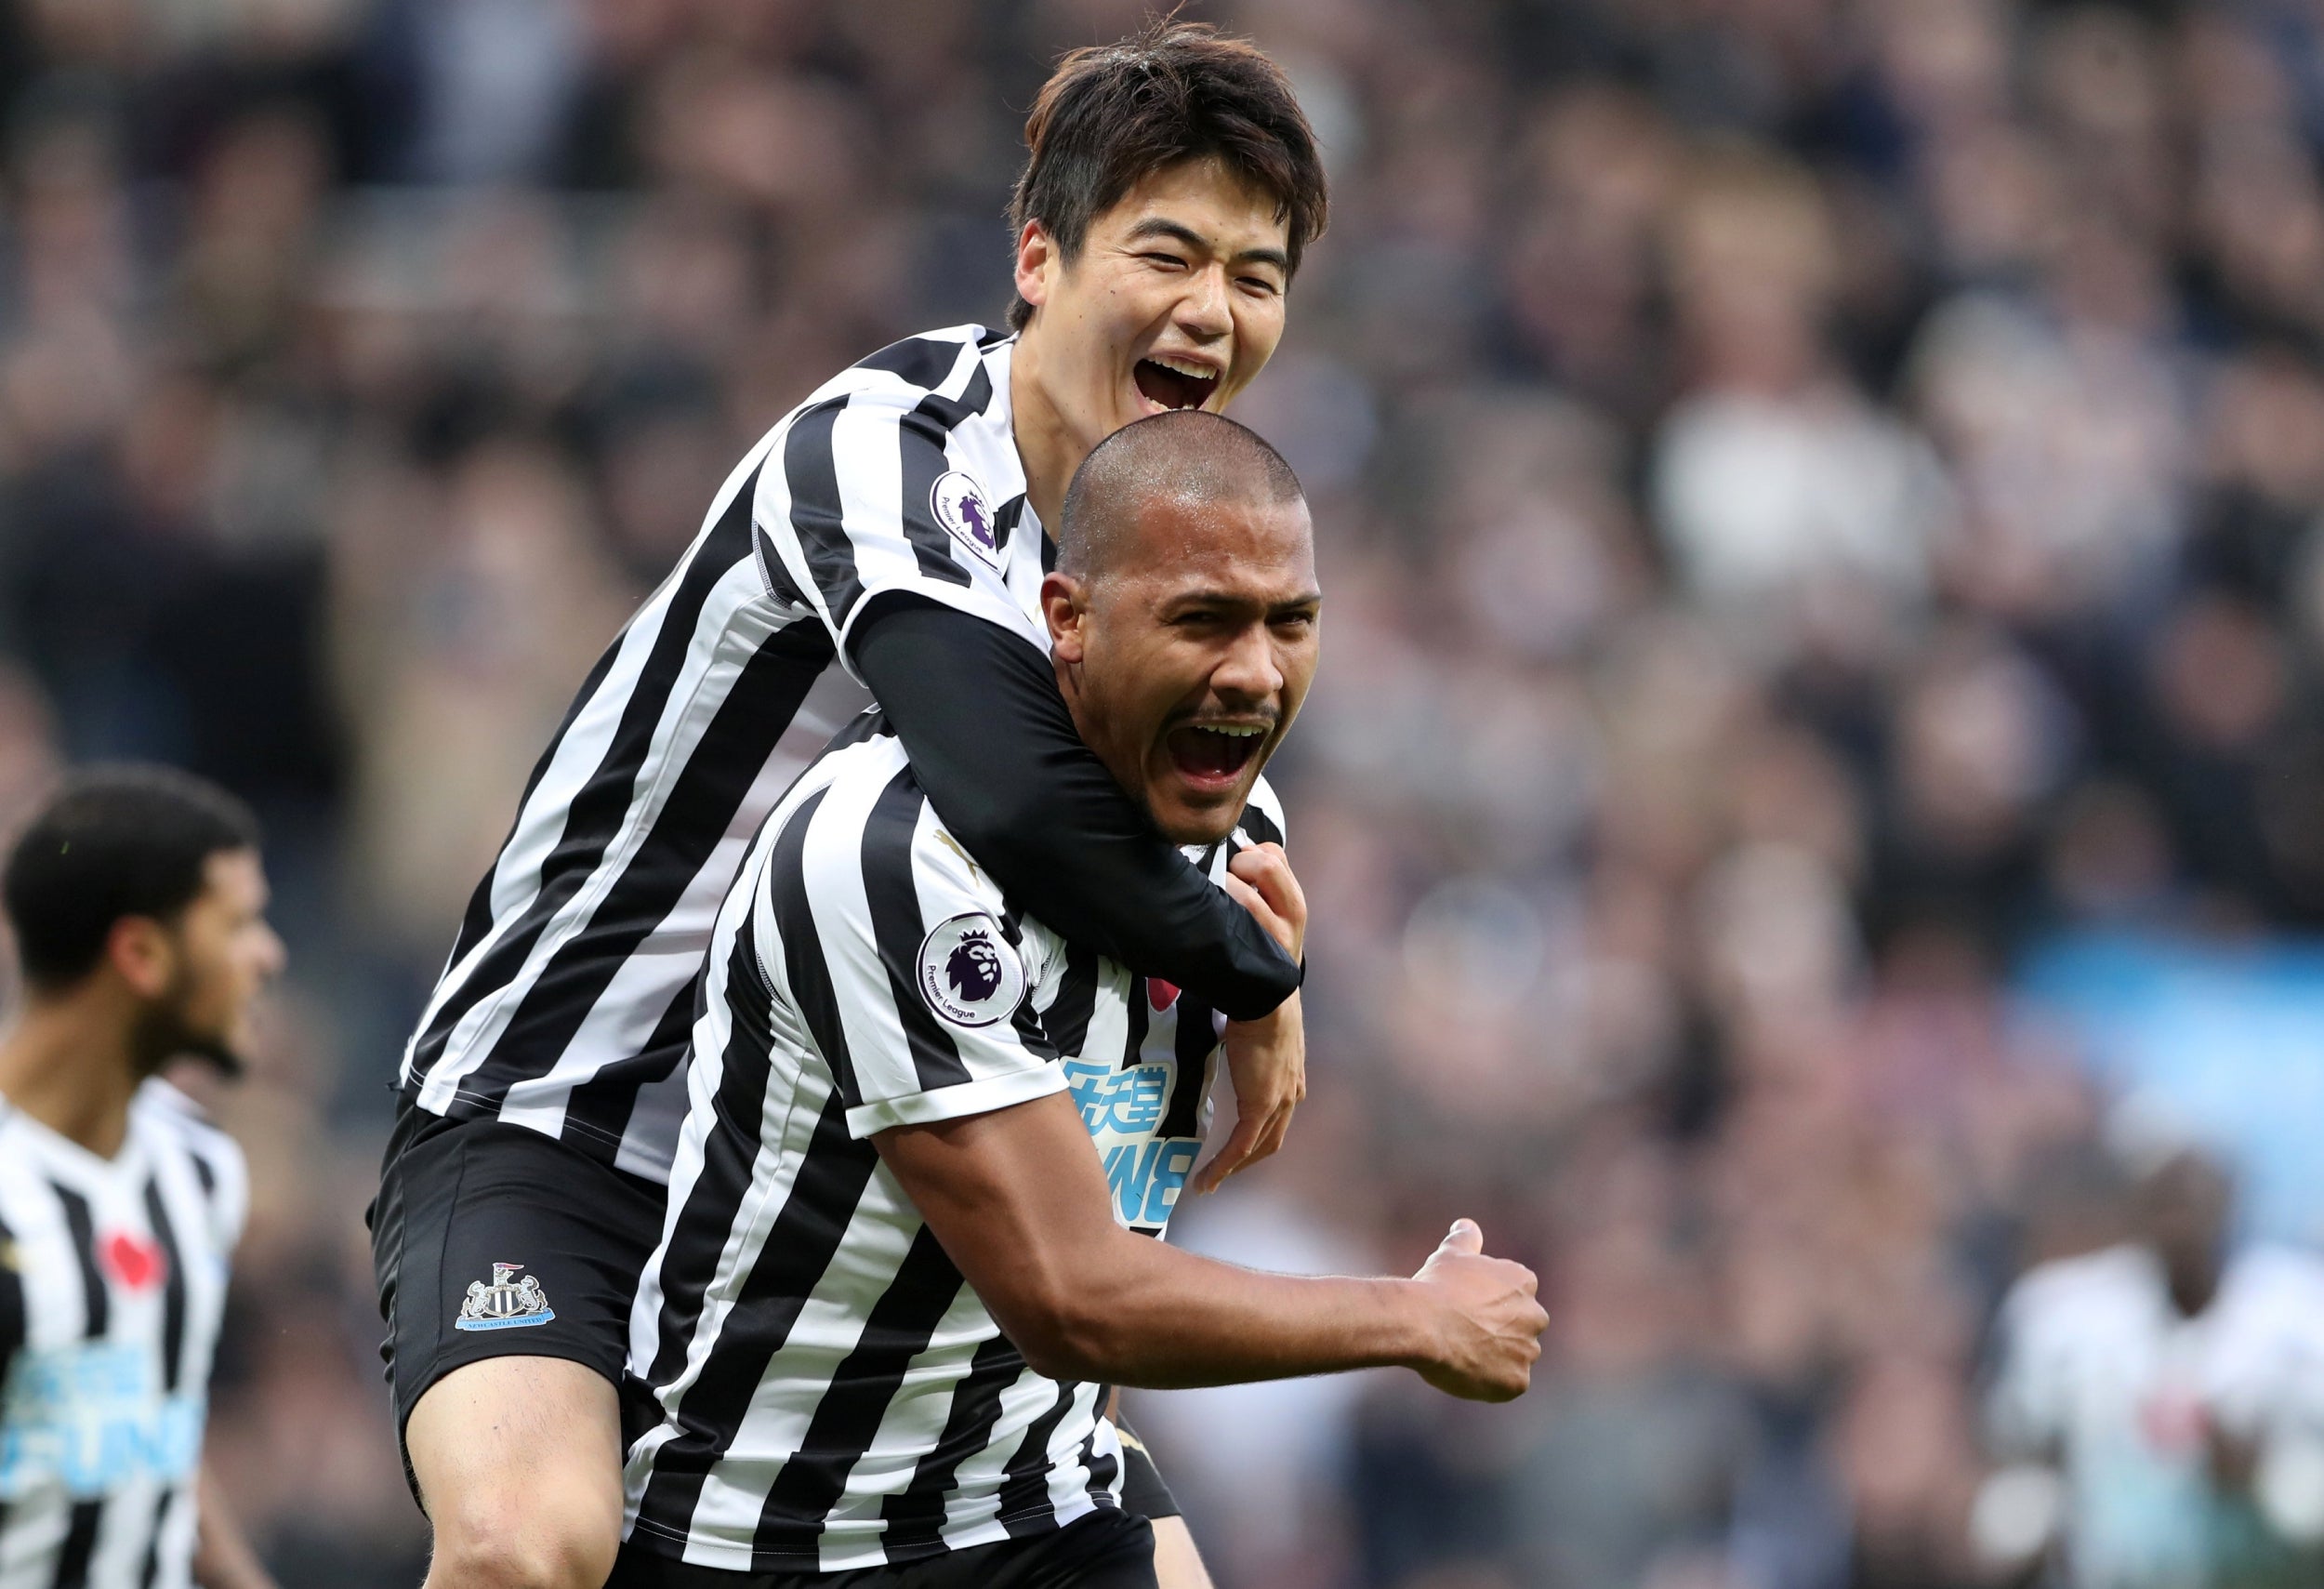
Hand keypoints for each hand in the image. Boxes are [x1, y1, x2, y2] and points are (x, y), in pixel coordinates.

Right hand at [1199, 844, 1308, 1194]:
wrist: (1264, 974)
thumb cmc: (1255, 956)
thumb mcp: (1249, 945)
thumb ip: (1247, 909)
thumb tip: (1240, 870)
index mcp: (1284, 1045)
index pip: (1283, 1086)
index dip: (1267, 1107)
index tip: (1248, 1124)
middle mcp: (1290, 1074)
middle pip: (1277, 1124)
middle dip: (1255, 1147)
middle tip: (1228, 1168)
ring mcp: (1281, 1090)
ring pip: (1264, 1141)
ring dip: (1239, 1161)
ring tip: (1214, 1180)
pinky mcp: (1265, 1098)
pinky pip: (1244, 1142)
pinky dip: (1226, 1166)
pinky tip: (1205, 1185)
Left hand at [1220, 842, 1303, 959]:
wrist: (1271, 988)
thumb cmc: (1264, 939)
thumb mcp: (1275, 908)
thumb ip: (1262, 876)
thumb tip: (1240, 847)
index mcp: (1294, 896)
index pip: (1273, 853)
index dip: (1248, 851)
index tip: (1236, 866)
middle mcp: (1293, 912)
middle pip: (1266, 866)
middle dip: (1237, 865)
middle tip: (1226, 880)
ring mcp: (1278, 934)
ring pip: (1246, 895)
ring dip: (1224, 891)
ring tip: (1219, 901)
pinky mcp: (1258, 953)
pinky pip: (1234, 921)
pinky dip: (1219, 913)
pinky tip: (1214, 917)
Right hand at [1410, 1220, 1546, 1402]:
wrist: (1425, 1323)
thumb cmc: (1436, 1285)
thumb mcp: (1450, 1255)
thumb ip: (1465, 1239)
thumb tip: (1466, 1225)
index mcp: (1524, 1282)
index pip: (1517, 1294)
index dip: (1491, 1303)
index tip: (1468, 1307)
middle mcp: (1535, 1315)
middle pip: (1523, 1327)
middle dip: (1502, 1331)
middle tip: (1466, 1333)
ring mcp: (1528, 1351)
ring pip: (1516, 1357)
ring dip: (1497, 1358)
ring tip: (1463, 1353)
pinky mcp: (1517, 1382)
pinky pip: (1508, 1385)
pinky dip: (1491, 1383)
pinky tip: (1466, 1371)